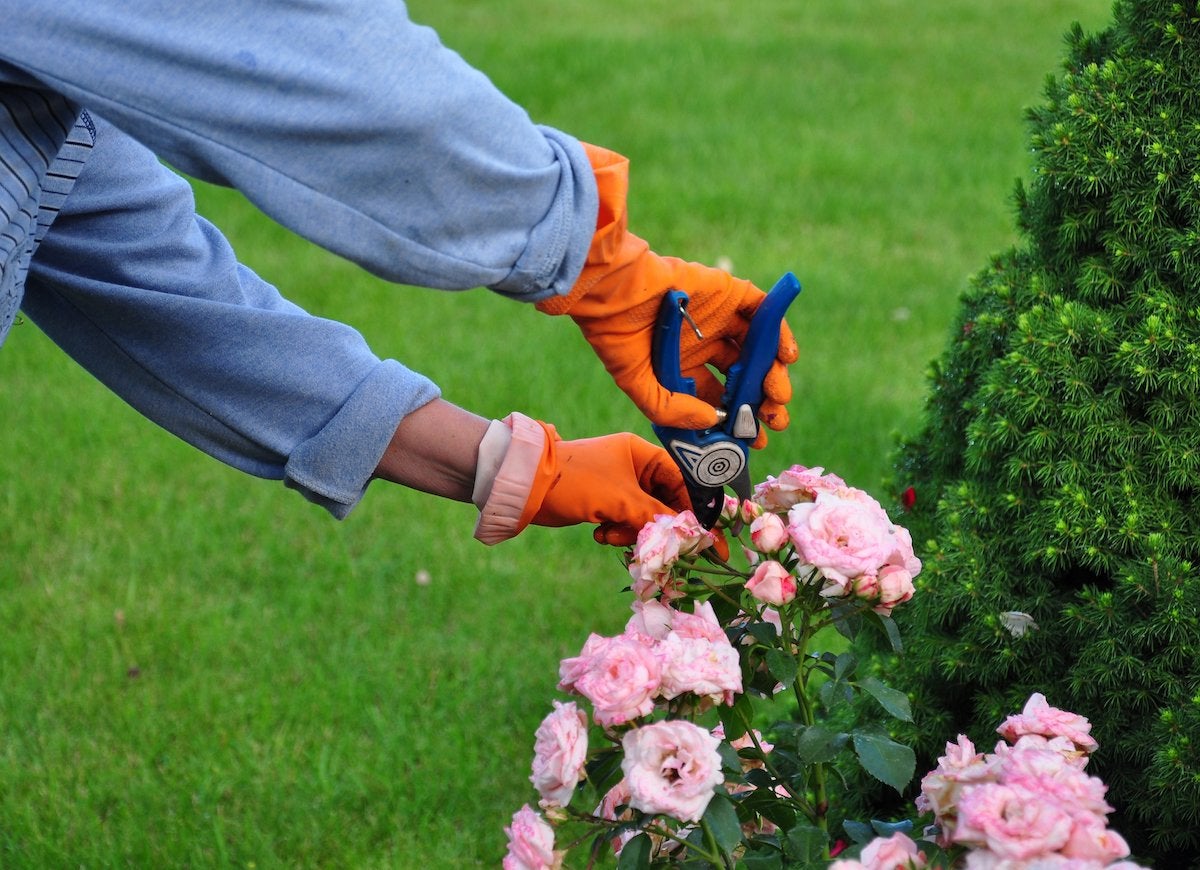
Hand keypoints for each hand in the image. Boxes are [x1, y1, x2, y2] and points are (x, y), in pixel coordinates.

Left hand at [526, 426, 690, 545]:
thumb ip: (657, 517)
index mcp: (641, 454)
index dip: (695, 509)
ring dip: (633, 532)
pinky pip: (626, 522)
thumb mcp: (622, 500)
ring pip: (645, 517)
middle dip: (658, 526)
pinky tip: (600, 534)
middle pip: (665, 502)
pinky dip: (617, 532)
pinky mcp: (606, 503)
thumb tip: (690, 535)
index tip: (708, 538)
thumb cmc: (577, 483)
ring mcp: (620, 485)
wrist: (528, 489)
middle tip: (660, 547)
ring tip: (613, 535)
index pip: (682, 481)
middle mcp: (634, 467)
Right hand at [538, 144, 797, 440]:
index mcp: (682, 368)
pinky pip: (764, 313)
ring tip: (777, 396)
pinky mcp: (730, 294)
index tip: (754, 441)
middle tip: (774, 420)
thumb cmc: (618, 338)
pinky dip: (779, 334)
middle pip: (744, 378)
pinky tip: (785, 357)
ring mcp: (720, 319)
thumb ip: (675, 410)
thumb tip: (715, 421)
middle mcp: (704, 345)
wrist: (614, 290)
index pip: (719, 398)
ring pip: (758, 350)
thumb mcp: (639, 387)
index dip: (738, 420)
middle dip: (762, 401)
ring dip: (774, 373)